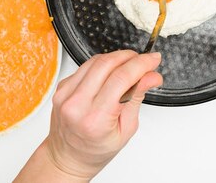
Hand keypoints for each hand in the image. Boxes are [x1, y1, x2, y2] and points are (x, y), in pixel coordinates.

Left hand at [15, 50, 162, 182]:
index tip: (153, 60)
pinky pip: (86, 66)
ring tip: (130, 65)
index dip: (141, 64)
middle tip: (145, 61)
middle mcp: (77, 104)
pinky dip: (103, 65)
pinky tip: (111, 72)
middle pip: (108, 64)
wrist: (68, 157)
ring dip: (118, 58)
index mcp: (95, 119)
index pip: (121, 79)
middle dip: (131, 57)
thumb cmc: (96, 149)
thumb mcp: (126, 129)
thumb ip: (137, 98)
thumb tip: (150, 76)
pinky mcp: (62, 86)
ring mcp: (66, 93)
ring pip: (96, 61)